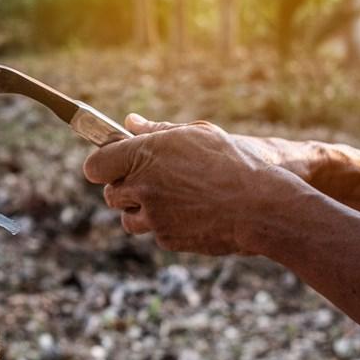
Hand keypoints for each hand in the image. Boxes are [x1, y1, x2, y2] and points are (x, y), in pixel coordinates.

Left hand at [82, 114, 297, 255]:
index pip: (95, 165)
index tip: (112, 165)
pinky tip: (193, 213)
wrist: (264, 206)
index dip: (102, 166)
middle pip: (111, 194)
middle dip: (126, 190)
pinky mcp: (166, 238)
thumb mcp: (198, 135)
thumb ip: (157, 131)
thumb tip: (130, 122)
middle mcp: (142, 185)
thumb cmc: (235, 163)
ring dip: (142, 211)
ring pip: (129, 218)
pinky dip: (168, 225)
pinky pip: (155, 232)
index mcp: (145, 154)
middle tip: (151, 182)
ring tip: (174, 199)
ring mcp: (153, 215)